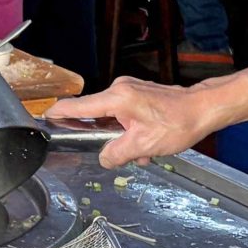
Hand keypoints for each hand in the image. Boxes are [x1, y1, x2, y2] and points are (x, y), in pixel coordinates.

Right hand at [50, 74, 241, 166]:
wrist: (203, 109)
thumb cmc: (179, 122)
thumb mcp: (144, 146)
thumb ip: (116, 153)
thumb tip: (104, 158)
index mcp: (117, 98)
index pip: (76, 106)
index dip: (58, 115)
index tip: (44, 120)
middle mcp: (120, 89)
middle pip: (95, 115)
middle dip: (104, 137)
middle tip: (119, 152)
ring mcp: (130, 89)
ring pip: (113, 118)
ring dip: (122, 137)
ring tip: (143, 150)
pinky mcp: (139, 93)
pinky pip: (125, 114)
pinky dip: (132, 130)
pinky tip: (148, 143)